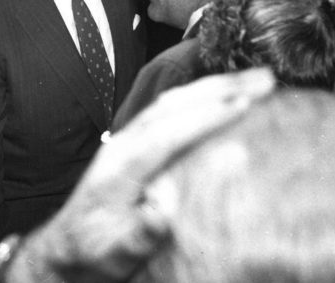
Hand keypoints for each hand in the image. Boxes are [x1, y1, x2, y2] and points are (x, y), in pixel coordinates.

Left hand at [11, 69, 275, 282]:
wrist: (68, 246)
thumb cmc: (92, 251)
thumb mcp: (113, 253)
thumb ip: (137, 235)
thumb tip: (162, 217)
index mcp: (122, 164)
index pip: (168, 131)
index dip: (206, 116)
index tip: (245, 103)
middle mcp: (127, 141)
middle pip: (176, 105)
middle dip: (221, 88)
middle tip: (266, 79)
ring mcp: (130, 138)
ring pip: (175, 101)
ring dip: (214, 86)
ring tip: (256, 80)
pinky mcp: (138, 142)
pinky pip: (173, 110)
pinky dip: (202, 97)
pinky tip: (225, 95)